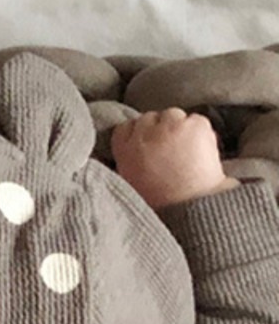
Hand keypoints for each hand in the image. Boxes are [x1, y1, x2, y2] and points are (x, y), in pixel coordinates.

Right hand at [111, 108, 237, 208]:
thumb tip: (131, 151)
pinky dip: (199, 132)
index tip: (145, 146)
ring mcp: (171, 126)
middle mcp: (145, 133)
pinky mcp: (195, 124)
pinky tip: (199, 152)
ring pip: (173, 115)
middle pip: (150, 118)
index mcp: (124, 149)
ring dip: (178, 128)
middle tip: (167, 151)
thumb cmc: (158, 204)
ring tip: (184, 153)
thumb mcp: (127, 184)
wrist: (188, 207)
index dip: (136, 135)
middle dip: (158, 130)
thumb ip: (127, 161)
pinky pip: (196, 120)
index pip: (125, 127)